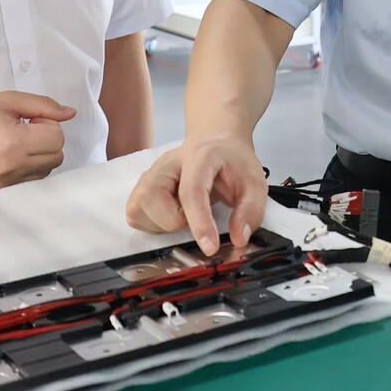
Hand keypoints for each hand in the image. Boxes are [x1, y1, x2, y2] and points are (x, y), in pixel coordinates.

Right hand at [0, 91, 75, 194]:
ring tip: (14, 145)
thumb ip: (41, 105)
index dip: (46, 124)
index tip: (27, 120)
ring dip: (39, 156)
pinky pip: (29, 183)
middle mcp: (12, 168)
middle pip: (57, 156)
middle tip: (23, 131)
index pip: (57, 138)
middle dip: (46, 140)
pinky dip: (27, 169)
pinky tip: (8, 158)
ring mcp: (5, 185)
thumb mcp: (4, 100)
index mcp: (14, 143)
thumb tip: (70, 114)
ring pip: (46, 171)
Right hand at [124, 134, 266, 254]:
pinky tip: (172, 213)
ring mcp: (149, 174)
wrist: (216, 143)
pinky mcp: (140, 188)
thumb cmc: (232, 162)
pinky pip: (135, 215)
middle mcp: (166, 163)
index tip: (210, 248)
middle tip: (197, 215)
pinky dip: (153, 223)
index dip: (199, 224)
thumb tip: (239, 239)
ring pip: (138, 209)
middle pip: (153, 199)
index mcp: (198, 157)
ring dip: (163, 223)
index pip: (191, 192)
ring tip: (184, 212)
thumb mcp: (254, 183)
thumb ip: (250, 211)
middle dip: (176, 221)